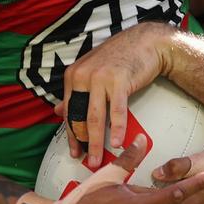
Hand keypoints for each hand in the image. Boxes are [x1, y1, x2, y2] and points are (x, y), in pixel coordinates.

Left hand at [61, 21, 176, 166]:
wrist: (145, 42)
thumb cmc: (120, 58)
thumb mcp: (92, 71)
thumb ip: (75, 91)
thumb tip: (57, 110)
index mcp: (73, 75)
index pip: (68, 111)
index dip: (71, 134)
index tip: (74, 151)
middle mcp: (82, 76)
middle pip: (79, 116)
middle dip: (82, 142)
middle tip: (86, 161)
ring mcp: (99, 78)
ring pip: (94, 117)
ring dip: (95, 141)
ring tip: (97, 159)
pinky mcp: (118, 80)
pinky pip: (116, 110)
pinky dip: (117, 128)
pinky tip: (118, 143)